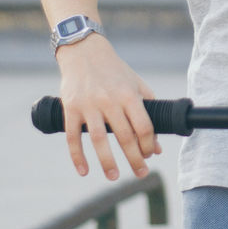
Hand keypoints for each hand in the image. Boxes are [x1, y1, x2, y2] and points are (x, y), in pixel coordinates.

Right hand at [56, 34, 160, 180]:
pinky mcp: (70, 108)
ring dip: (107, 162)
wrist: (85, 52)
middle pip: (124, 137)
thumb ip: (149, 112)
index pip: (143, 126)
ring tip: (115, 176)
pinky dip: (77, 156)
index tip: (149, 156)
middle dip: (134, 159)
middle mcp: (110, 100)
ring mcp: (89, 105)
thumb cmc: (115, 72)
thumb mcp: (136, 85)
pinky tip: (84, 171)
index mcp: (129, 95)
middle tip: (140, 174)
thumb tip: (157, 146)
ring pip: (99, 140)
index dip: (148, 145)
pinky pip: (73, 137)